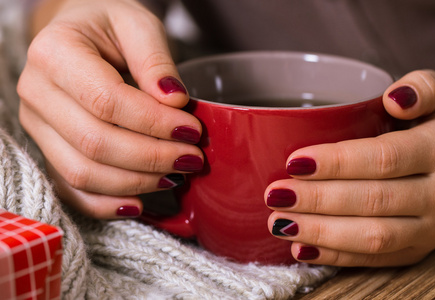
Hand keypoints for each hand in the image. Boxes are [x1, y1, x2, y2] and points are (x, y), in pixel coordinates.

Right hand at [17, 0, 202, 218]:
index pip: (107, 101)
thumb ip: (155, 59)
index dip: (154, 123)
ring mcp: (38, 126)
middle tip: (192, 159)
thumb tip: (174, 102)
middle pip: (95, 142)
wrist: (80, 36)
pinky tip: (138, 202)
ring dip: (135, 182)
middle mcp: (37, 92)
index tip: (192, 130)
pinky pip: (71, 188)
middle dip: (151, 158)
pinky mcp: (48, 148)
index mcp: (55, 53)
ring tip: (175, 176)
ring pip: (83, 172)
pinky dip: (105, 203)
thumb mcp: (137, 24)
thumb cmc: (109, 26)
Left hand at [266, 70, 434, 266]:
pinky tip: (301, 249)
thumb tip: (395, 98)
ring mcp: (430, 228)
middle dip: (317, 200)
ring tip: (279, 222)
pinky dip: (335, 257)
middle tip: (275, 194)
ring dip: (320, 232)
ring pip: (373, 237)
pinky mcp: (417, 250)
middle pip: (372, 200)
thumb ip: (423, 87)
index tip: (294, 162)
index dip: (337, 163)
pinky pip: (376, 260)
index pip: (383, 158)